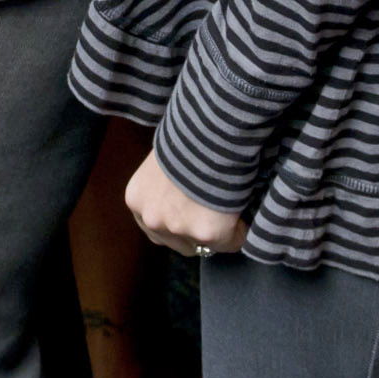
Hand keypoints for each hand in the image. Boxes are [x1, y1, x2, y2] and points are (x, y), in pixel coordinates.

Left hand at [123, 145, 245, 256]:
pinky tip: (241, 209)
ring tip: (230, 207)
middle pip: (178, 243)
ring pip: (204, 246)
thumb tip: (183, 196)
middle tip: (216, 211)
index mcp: (136, 199)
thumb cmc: (189, 137)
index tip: (197, 210)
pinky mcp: (206, 234)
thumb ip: (166, 187)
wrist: (211, 131)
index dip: (181, 220)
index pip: (157, 228)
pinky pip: (230, 243)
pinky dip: (240, 231)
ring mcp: (177, 228)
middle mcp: (151, 219)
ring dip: (219, 233)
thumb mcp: (165, 161)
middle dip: (198, 233)